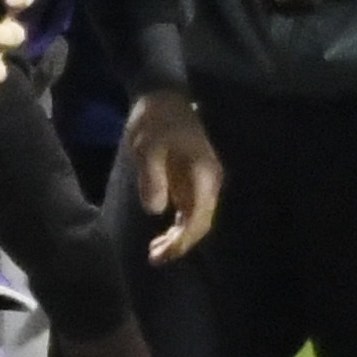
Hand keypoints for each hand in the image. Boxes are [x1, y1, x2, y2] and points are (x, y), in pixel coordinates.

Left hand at [120, 86, 223, 263]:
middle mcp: (209, 182)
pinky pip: (188, 213)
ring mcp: (201, 183)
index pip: (199, 218)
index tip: (163, 253)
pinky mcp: (191, 182)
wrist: (163, 98)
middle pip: (200, 224)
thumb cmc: (156, 121)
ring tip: (155, 253)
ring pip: (195, 221)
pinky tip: (160, 239)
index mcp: (203, 174)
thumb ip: (152, 177)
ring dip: (177, 239)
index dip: (183, 240)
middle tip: (154, 258)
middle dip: (180, 245)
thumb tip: (156, 209)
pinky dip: (176, 228)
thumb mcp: (148, 146)